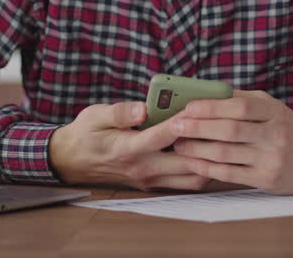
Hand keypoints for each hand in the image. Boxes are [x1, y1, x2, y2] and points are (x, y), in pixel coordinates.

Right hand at [48, 101, 209, 191]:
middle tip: (220, 124)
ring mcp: (150, 179)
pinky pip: (186, 182)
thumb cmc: (86, 134)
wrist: (72, 162)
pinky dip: (202, 168)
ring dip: (208, 160)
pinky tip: (209, 149)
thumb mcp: (95, 116)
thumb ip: (120, 112)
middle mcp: (142, 168)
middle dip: (206, 144)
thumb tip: (143, 108)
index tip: (193, 110)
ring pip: (191, 178)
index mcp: (126, 149)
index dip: (178, 124)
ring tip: (219, 137)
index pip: (159, 138)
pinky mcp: (155, 184)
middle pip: (185, 163)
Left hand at [169, 90, 292, 194]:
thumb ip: (242, 99)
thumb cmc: (288, 128)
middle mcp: (275, 135)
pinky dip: (208, 168)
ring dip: (197, 149)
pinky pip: (231, 174)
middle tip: (175, 125)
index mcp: (275, 112)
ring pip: (227, 154)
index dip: (212, 106)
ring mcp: (272, 159)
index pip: (240, 106)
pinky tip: (193, 162)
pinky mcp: (267, 180)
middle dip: (199, 128)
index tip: (189, 106)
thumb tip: (206, 92)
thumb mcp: (272, 107)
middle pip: (230, 130)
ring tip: (178, 144)